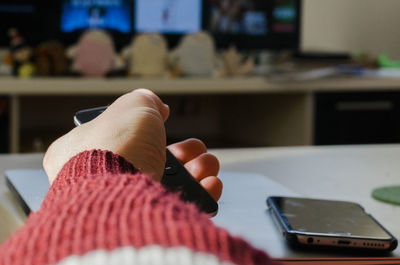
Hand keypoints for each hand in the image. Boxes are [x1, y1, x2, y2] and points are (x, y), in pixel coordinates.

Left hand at [43, 89, 221, 200]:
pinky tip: (210, 184)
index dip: (148, 129)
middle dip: (184, 153)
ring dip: (197, 170)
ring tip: (204, 166)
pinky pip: (180, 207)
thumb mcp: (132, 105)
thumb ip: (146, 100)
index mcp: (86, 151)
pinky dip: (200, 194)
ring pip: (172, 184)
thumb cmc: (117, 146)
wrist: (117, 195)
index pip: (123, 138)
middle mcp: (104, 178)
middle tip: (194, 149)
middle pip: (157, 161)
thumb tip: (158, 108)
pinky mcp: (149, 221)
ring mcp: (127, 202)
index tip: (163, 121)